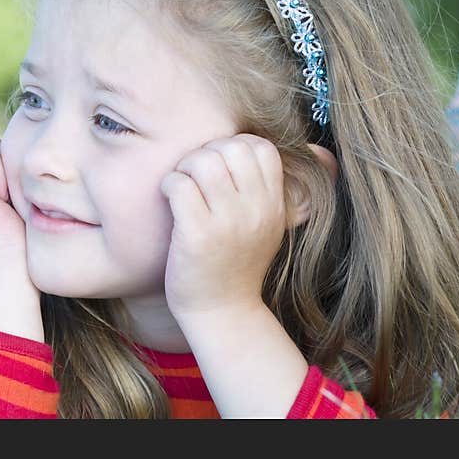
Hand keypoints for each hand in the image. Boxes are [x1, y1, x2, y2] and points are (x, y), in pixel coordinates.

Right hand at [0, 133, 28, 277]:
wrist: (14, 271)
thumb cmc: (27, 240)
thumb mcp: (21, 198)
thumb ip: (14, 173)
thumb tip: (28, 141)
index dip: (15, 170)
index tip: (16, 203)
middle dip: (12, 170)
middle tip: (11, 206)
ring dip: (8, 173)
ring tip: (6, 206)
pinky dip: (1, 173)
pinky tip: (0, 203)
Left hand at [160, 133, 286, 318]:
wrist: (224, 312)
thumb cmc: (238, 264)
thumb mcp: (269, 226)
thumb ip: (271, 191)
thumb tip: (289, 152)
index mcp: (274, 205)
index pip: (262, 148)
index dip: (235, 145)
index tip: (221, 166)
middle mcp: (255, 211)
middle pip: (231, 148)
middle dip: (206, 152)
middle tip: (195, 175)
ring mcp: (227, 223)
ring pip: (203, 162)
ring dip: (185, 167)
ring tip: (182, 185)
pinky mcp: (197, 235)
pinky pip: (180, 185)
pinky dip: (169, 184)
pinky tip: (170, 199)